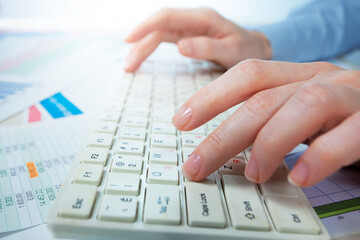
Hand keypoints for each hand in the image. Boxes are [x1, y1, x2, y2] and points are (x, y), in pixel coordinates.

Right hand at [124, 8, 271, 71]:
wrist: (254, 48)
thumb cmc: (246, 50)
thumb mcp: (233, 52)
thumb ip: (208, 48)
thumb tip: (180, 46)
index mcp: (203, 19)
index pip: (168, 16)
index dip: (146, 26)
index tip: (129, 39)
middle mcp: (193, 20)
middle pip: (159, 27)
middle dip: (140, 44)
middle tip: (128, 66)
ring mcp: (189, 28)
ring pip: (159, 34)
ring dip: (142, 48)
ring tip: (129, 66)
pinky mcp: (187, 36)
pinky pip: (164, 40)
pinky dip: (151, 49)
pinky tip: (141, 57)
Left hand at [174, 59, 359, 186]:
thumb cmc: (341, 117)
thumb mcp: (300, 112)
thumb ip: (270, 123)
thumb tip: (228, 149)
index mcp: (297, 76)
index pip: (248, 76)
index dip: (211, 96)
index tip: (182, 120)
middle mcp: (320, 79)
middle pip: (263, 100)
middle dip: (223, 135)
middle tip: (197, 165)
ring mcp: (349, 96)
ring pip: (302, 107)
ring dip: (270, 143)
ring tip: (253, 173)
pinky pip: (346, 135)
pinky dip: (320, 157)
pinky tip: (301, 177)